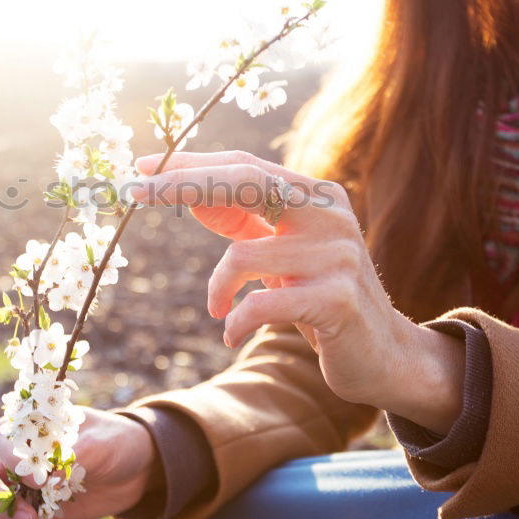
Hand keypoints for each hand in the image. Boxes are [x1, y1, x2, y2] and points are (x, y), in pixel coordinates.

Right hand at [0, 406, 156, 518]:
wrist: (135, 470)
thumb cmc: (114, 443)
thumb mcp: (100, 443)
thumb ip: (71, 455)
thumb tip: (46, 479)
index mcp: (29, 427)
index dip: (10, 458)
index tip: (37, 478)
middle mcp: (15, 456)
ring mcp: (18, 487)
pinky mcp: (28, 513)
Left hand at [131, 150, 465, 434]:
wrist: (382, 353)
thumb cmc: (318, 297)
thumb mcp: (283, 253)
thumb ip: (246, 221)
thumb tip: (187, 193)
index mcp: (316, 195)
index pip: (245, 166)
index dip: (192, 165)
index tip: (144, 166)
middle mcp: (330, 214)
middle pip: (246, 181)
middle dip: (184, 184)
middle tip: (136, 192)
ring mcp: (337, 254)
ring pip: (242, 255)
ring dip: (217, 288)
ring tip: (220, 308)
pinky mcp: (337, 299)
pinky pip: (260, 304)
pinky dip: (235, 320)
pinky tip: (231, 333)